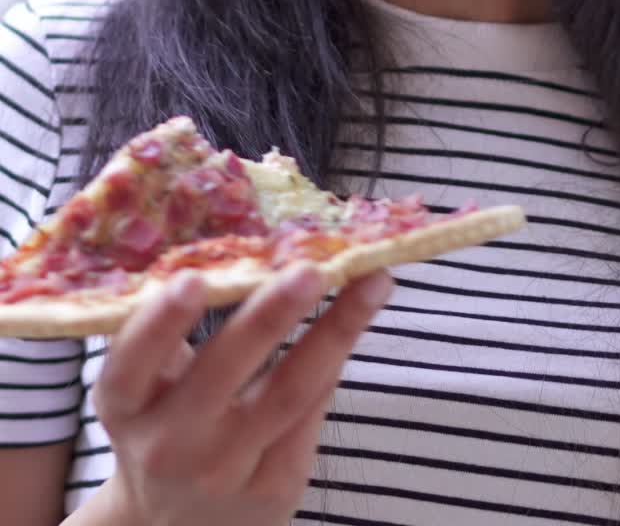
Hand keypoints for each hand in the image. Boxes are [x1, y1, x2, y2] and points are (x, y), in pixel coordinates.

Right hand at [92, 264, 391, 525]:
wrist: (173, 524)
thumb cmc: (161, 418)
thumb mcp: (142, 382)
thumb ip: (166, 328)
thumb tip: (233, 242)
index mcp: (126, 405)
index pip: (132, 365)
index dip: (159, 324)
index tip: (190, 278)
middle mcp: (171, 444)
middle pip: (224, 375)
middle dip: (269, 316)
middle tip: (310, 267)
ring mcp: (225, 471)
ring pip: (288, 394)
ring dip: (335, 331)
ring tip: (372, 281)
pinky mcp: (275, 486)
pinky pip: (312, 413)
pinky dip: (335, 357)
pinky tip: (361, 313)